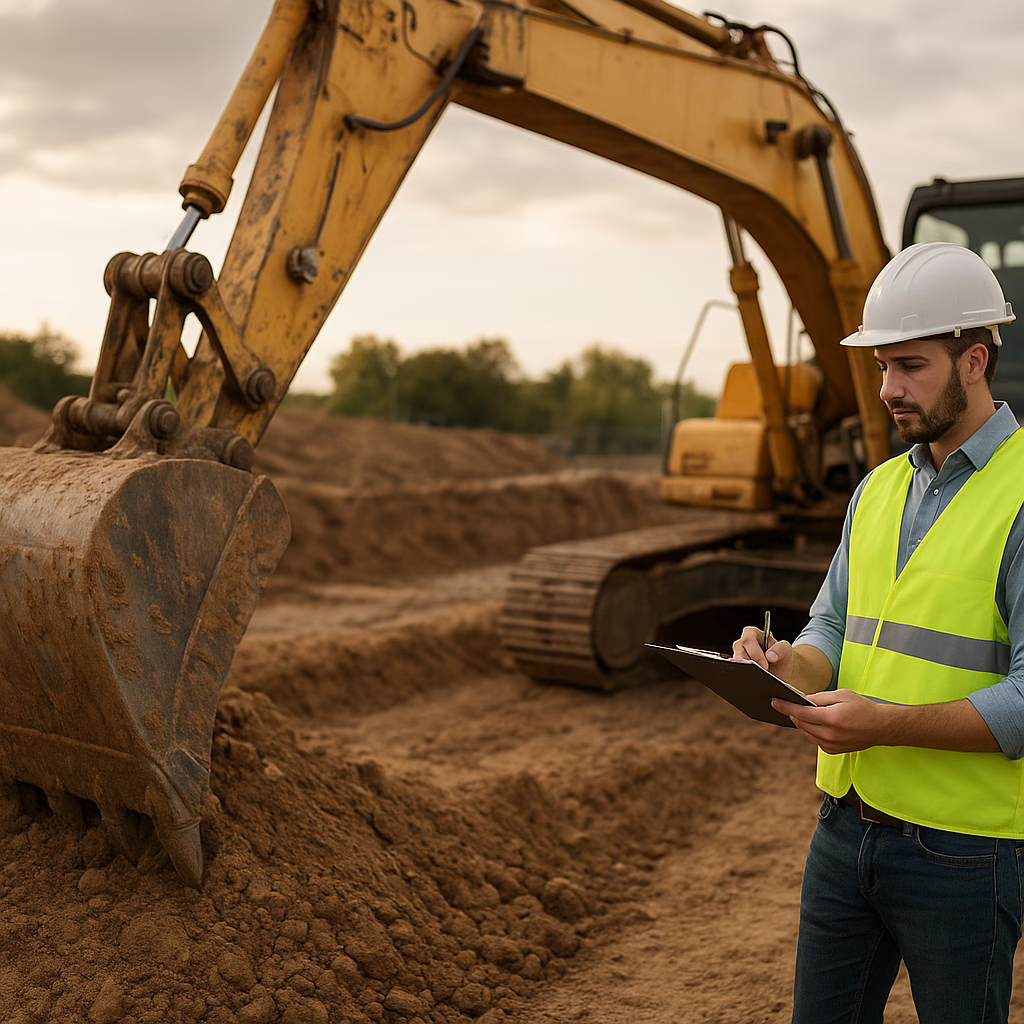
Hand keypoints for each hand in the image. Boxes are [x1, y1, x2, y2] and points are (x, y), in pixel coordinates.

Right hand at [732, 625, 794, 679]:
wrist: (784, 672)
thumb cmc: (783, 657)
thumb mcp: (787, 650)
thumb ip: (781, 649)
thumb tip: (769, 656)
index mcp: (753, 634)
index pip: (748, 639)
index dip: (755, 652)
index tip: (765, 665)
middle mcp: (744, 644)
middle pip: (738, 650)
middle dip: (748, 662)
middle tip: (759, 671)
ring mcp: (740, 656)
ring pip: (736, 661)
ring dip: (744, 669)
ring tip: (754, 676)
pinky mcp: (740, 667)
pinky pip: (737, 670)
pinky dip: (743, 674)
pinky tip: (751, 679)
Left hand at [772, 689, 888, 753]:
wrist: (880, 727)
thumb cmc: (862, 708)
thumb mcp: (841, 695)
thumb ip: (819, 698)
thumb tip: (802, 700)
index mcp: (832, 718)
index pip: (801, 713)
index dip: (785, 707)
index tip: (774, 702)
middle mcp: (830, 735)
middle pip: (801, 724)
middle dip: (794, 713)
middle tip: (790, 704)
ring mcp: (831, 745)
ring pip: (806, 732)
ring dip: (802, 722)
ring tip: (806, 712)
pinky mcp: (832, 751)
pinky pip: (814, 739)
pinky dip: (812, 730)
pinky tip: (818, 722)